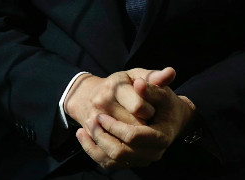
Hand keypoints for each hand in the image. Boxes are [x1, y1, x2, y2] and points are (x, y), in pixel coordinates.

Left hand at [73, 67, 194, 169]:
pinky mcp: (130, 161)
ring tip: (88, 122)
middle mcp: (154, 151)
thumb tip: (139, 84)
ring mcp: (142, 158)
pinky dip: (92, 149)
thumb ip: (152, 82)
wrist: (163, 115)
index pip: (135, 135)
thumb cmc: (159, 99)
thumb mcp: (158, 86)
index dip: (115, 123)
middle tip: (92, 116)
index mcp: (162, 134)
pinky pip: (107, 162)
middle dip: (103, 132)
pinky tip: (82, 133)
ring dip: (96, 140)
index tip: (103, 108)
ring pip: (113, 158)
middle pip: (122, 149)